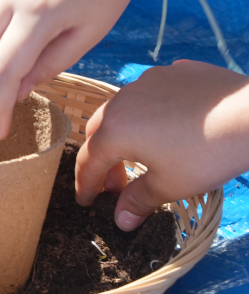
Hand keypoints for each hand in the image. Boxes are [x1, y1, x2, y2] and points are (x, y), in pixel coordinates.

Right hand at [75, 60, 248, 230]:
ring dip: (123, 133)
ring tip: (140, 153)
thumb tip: (121, 221)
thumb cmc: (207, 154)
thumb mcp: (169, 186)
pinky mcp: (174, 72)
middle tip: (115, 184)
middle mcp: (122, 101)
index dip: (86, 185)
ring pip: (122, 109)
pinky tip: (168, 125)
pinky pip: (150, 94)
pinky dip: (149, 113)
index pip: (88, 162)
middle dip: (102, 159)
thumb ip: (137, 201)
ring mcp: (148, 81)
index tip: (87, 202)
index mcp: (115, 130)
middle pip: (99, 132)